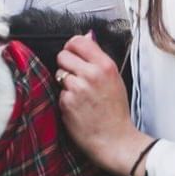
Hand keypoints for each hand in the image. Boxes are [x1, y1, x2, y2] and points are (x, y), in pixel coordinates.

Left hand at [55, 33, 152, 175]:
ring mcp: (77, 88)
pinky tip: (77, 107)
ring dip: (64, 82)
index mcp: (105, 66)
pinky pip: (59, 92)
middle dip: (66, 65)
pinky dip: (65, 98)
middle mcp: (91, 74)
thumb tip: (87, 36)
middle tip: (76, 77)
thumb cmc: (116, 111)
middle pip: (63, 55)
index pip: (78, 41)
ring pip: (59, 73)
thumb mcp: (114, 79)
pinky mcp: (67, 102)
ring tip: (79, 94)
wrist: (115, 139)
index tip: (73, 54)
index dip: (72, 47)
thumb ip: (98, 59)